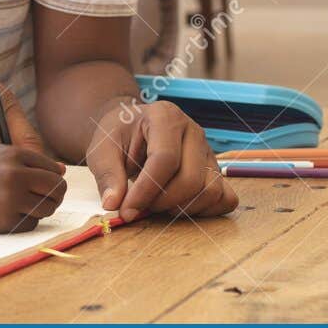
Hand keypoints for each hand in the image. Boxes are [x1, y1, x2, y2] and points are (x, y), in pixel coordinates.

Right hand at [0, 145, 68, 232]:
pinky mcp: (4, 221)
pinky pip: (31, 224)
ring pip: (48, 208)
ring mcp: (11, 199)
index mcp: (13, 154)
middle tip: (41, 199)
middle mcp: (16, 174)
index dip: (51, 179)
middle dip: (54, 196)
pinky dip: (24, 222)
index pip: (53, 169)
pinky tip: (5, 215)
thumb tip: (61, 170)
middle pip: (58, 188)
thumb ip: (25, 160)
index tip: (41, 185)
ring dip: (41, 210)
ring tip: (20, 207)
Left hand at [85, 100, 237, 221]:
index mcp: (165, 117)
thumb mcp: (102, 149)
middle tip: (140, 207)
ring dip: (183, 208)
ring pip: (210, 191)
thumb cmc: (118, 136)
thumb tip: (113, 204)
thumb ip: (107, 175)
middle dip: (162, 203)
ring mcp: (208, 150)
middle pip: (190, 179)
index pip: (165, 159)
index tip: (126, 210)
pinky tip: (180, 207)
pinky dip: (206, 210)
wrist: (132, 127)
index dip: (145, 191)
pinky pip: (226, 198)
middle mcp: (193, 131)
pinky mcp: (216, 169)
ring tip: (158, 204)